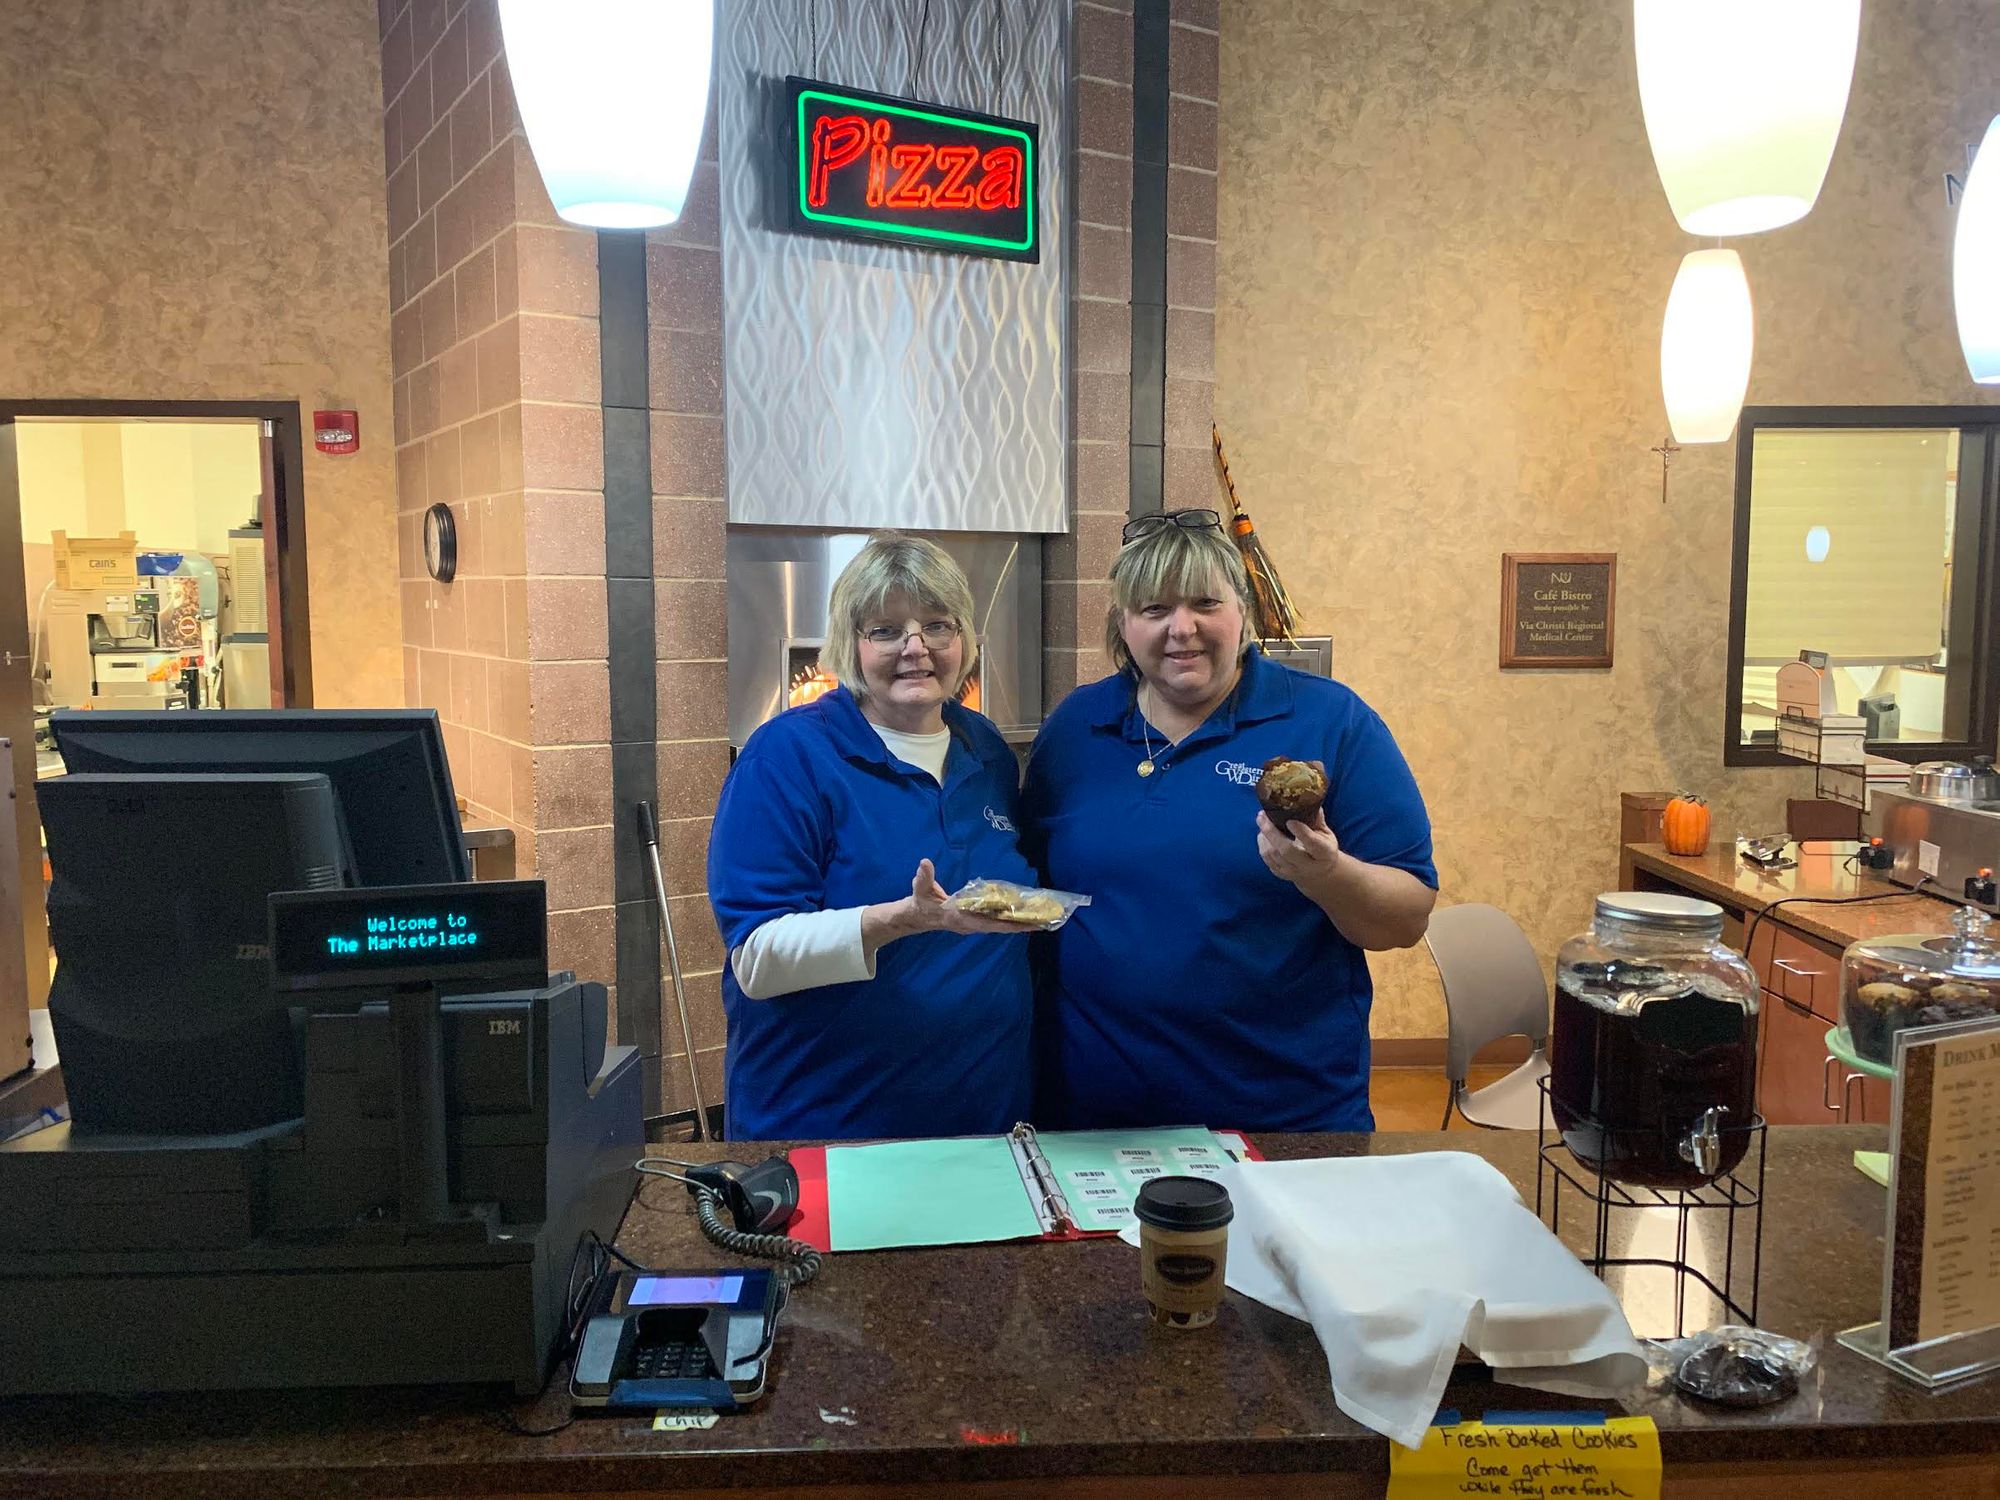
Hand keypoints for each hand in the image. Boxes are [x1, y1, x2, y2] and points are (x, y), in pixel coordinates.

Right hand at [863, 860, 1035, 953]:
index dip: (1008, 925)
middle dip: (1021, 925)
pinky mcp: (974, 920)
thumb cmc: (919, 902)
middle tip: (1044, 921)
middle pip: (1001, 927)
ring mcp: (973, 924)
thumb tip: (925, 862)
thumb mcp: (920, 889)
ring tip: (1039, 918)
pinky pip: (996, 920)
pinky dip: (1009, 918)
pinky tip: (1022, 913)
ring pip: (1000, 925)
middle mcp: (971, 924)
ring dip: (1018, 922)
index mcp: (960, 918)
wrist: (916, 916)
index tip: (1026, 926)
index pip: (988, 924)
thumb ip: (923, 877)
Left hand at [1256, 808, 1342, 893]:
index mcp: (1324, 853)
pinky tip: (1262, 833)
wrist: (1319, 873)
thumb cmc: (1323, 848)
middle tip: (1263, 816)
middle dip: (1272, 832)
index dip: (1301, 832)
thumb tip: (1307, 800)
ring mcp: (1293, 872)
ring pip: (1273, 855)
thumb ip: (1317, 819)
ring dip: (1264, 836)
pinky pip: (1267, 859)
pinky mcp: (1281, 874)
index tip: (1290, 821)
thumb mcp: (1326, 834)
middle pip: (1287, 850)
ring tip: (1262, 821)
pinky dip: (1262, 844)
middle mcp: (1308, 866)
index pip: (1313, 844)